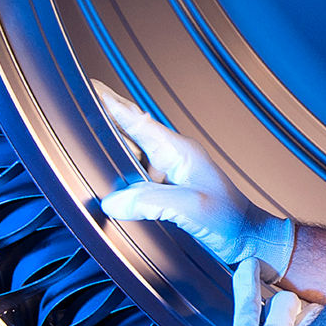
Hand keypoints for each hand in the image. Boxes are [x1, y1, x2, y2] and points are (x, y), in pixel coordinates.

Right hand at [94, 78, 294, 279]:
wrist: (248, 239)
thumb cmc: (229, 220)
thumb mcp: (190, 207)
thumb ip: (151, 202)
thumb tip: (111, 201)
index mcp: (178, 151)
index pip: (138, 121)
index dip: (112, 104)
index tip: (90, 86)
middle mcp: (172, 157)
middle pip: (131, 131)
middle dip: (106, 116)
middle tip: (77, 102)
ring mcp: (169, 174)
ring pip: (132, 152)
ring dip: (110, 142)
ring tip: (84, 132)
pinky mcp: (168, 192)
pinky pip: (136, 175)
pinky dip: (118, 170)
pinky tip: (107, 173)